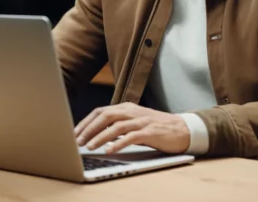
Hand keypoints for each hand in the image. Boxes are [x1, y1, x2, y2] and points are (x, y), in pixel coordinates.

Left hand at [74, 102, 189, 153]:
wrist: (182, 129)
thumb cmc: (155, 128)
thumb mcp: (134, 123)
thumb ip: (118, 125)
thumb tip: (96, 136)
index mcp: (126, 107)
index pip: (100, 111)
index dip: (86, 122)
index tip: (74, 133)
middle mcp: (132, 111)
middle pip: (105, 116)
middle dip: (89, 128)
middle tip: (78, 141)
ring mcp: (141, 120)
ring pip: (116, 126)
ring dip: (100, 137)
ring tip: (90, 147)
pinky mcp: (150, 131)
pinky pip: (131, 137)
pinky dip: (119, 143)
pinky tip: (110, 150)